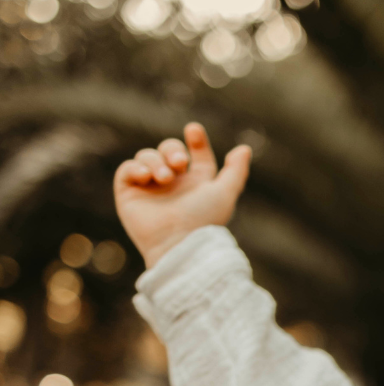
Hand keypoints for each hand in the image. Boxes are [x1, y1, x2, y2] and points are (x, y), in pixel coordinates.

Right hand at [114, 123, 251, 270]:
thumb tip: (245, 149)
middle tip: (180, 162)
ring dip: (156, 161)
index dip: (197, 140)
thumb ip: (236, 171)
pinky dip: (135, 168)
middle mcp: (174, 185)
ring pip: (147, 156)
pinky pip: (127, 169)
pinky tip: (145, 177)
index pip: (197, 154)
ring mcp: (150, 188)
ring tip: (165, 178)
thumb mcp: (224, 194)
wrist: (177, 244)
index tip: (194, 131)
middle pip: (169, 149)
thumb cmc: (203, 222)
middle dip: (173, 149)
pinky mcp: (129, 194)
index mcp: (197, 184)